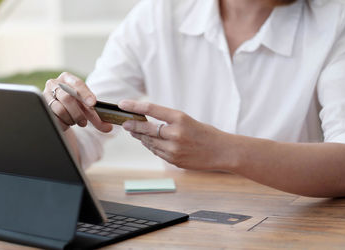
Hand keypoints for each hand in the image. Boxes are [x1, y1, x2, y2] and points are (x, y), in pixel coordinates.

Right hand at [43, 72, 112, 131]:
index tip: (93, 104)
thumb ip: (98, 118)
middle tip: (84, 122)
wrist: (61, 108)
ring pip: (60, 109)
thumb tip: (108, 128)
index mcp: (67, 78)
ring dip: (71, 119)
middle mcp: (54, 84)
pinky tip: (67, 122)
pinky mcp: (42, 107)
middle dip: (78, 113)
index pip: (77, 84)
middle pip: (67, 97)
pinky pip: (53, 118)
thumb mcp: (87, 108)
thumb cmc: (76, 105)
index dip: (85, 94)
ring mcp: (46, 95)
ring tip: (76, 122)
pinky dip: (63, 123)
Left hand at [119, 100, 236, 170]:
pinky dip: (151, 146)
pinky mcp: (173, 160)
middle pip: (146, 128)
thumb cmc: (205, 133)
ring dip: (141, 136)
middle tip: (125, 123)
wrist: (222, 152)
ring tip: (135, 131)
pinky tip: (149, 142)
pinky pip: (156, 152)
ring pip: (149, 142)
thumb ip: (167, 121)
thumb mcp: (187, 120)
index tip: (121, 104)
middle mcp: (175, 133)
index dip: (134, 106)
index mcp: (180, 118)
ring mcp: (174, 149)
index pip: (151, 109)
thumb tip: (144, 123)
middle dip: (133, 125)